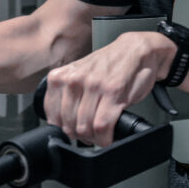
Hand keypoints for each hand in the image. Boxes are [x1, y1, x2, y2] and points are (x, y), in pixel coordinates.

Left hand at [42, 31, 173, 146]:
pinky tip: (108, 136)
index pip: (53, 116)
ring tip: (100, 134)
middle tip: (90, 134)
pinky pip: (102, 126)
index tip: (73, 131)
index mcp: (62, 76)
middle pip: (69, 124)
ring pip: (85, 127)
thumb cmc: (108, 64)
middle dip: (80, 136)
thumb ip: (67, 95)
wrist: (135, 50)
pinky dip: (105, 138)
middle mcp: (75, 80)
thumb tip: (61, 123)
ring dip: (94, 138)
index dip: (64, 130)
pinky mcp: (113, 93)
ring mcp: (94, 86)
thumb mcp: (79, 75)